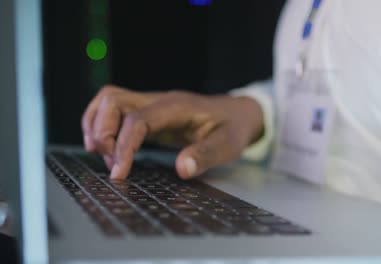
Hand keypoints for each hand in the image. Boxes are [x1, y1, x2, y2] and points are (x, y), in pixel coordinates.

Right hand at [81, 85, 263, 179]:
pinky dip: (103, 127)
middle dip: (102, 132)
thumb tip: (182, 170)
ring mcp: (151, 105)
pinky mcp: (148, 114)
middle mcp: (159, 101)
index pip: (138, 119)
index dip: (123, 146)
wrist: (237, 114)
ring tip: (104, 157)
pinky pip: (115, 112)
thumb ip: (206, 155)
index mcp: (176, 107)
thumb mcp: (228, 145)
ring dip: (96, 126)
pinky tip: (109, 150)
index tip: (119, 174)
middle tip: (112, 164)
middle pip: (113, 100)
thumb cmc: (233, 128)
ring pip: (109, 101)